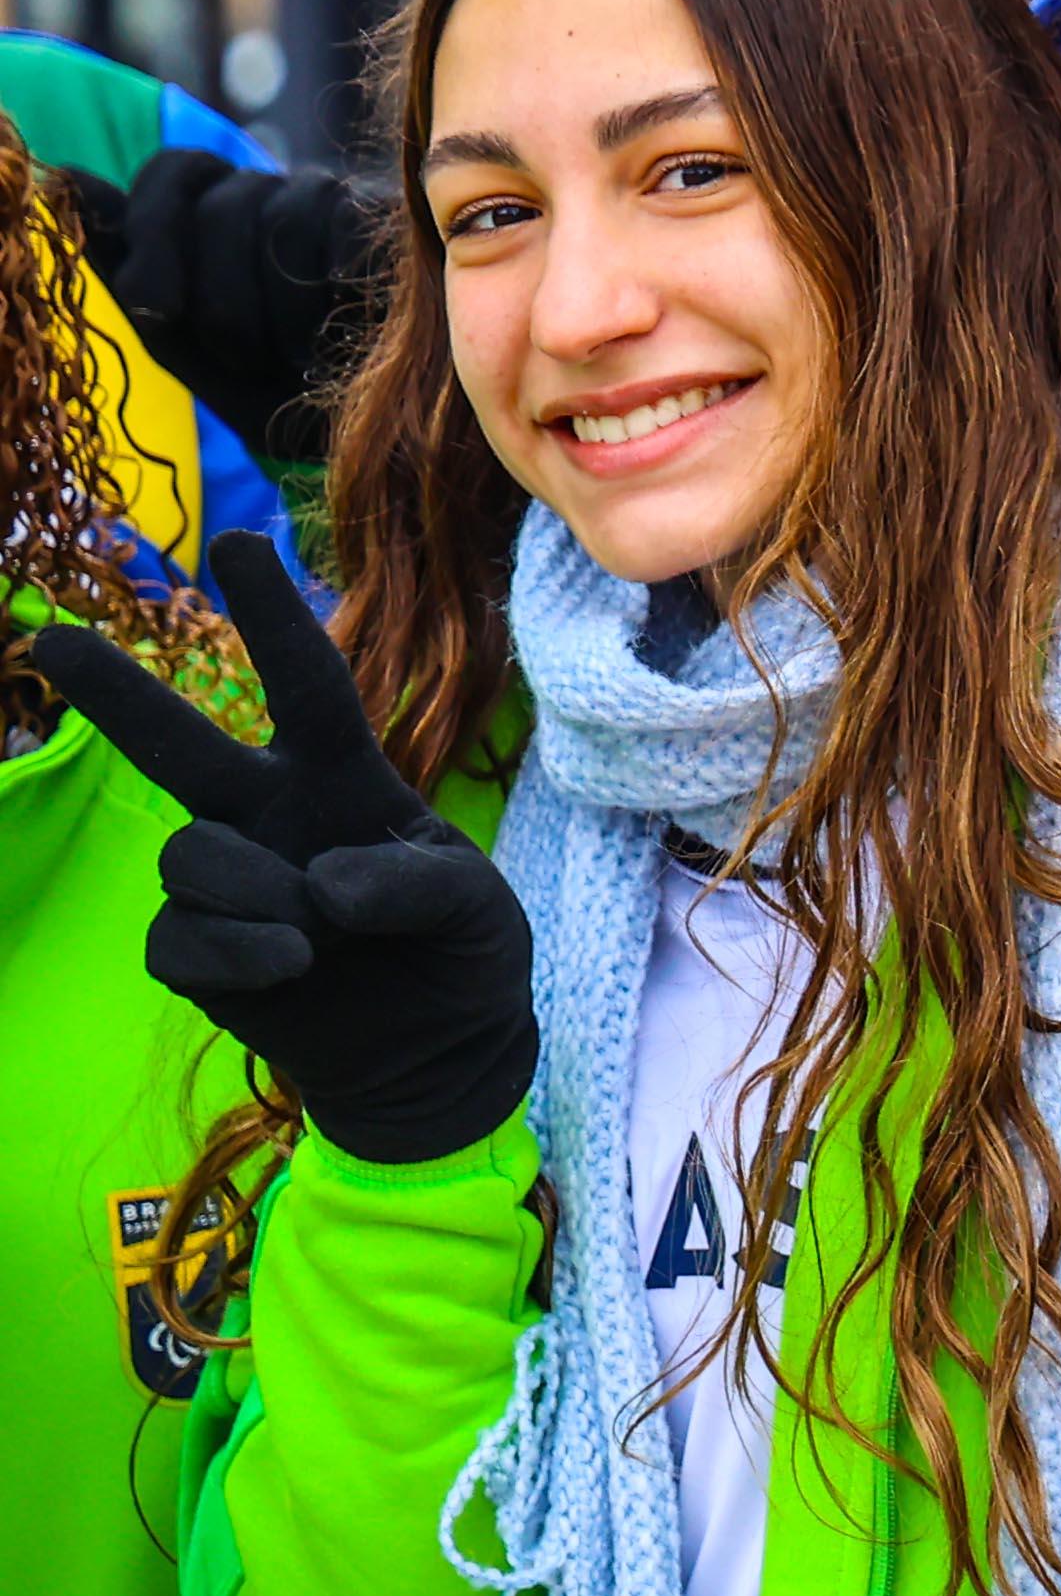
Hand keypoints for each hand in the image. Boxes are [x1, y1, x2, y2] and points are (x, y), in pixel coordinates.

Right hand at [35, 529, 532, 1163]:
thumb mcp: (473, 908)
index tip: (238, 546)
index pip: (306, 684)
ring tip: (320, 938)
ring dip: (259, 896)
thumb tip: (319, 885)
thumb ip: (414, 883)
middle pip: (182, 743)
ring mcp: (227, 877)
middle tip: (50, 636)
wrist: (435, 1049)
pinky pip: (181, 934)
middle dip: (116, 692)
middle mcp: (269, 811)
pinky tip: (291, 971)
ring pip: (193, 853)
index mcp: (343, 774)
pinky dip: (238, 955)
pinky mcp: (196, 949)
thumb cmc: (460, 951)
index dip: (273, 616)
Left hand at [55, 149, 387, 469]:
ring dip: (270, 310)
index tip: (156, 309)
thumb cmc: (281, 396)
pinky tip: (340, 343)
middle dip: (214, 298)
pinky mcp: (395, 224)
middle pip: (221, 202)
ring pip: (274, 214)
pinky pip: (330, 231)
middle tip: (242, 362)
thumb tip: (71, 182)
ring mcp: (347, 203)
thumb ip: (136, 277)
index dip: (153, 228)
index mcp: (229, 217)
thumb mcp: (191, 347)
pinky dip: (320, 303)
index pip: (176, 172)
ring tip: (297, 363)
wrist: (379, 443)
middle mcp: (286, 194)